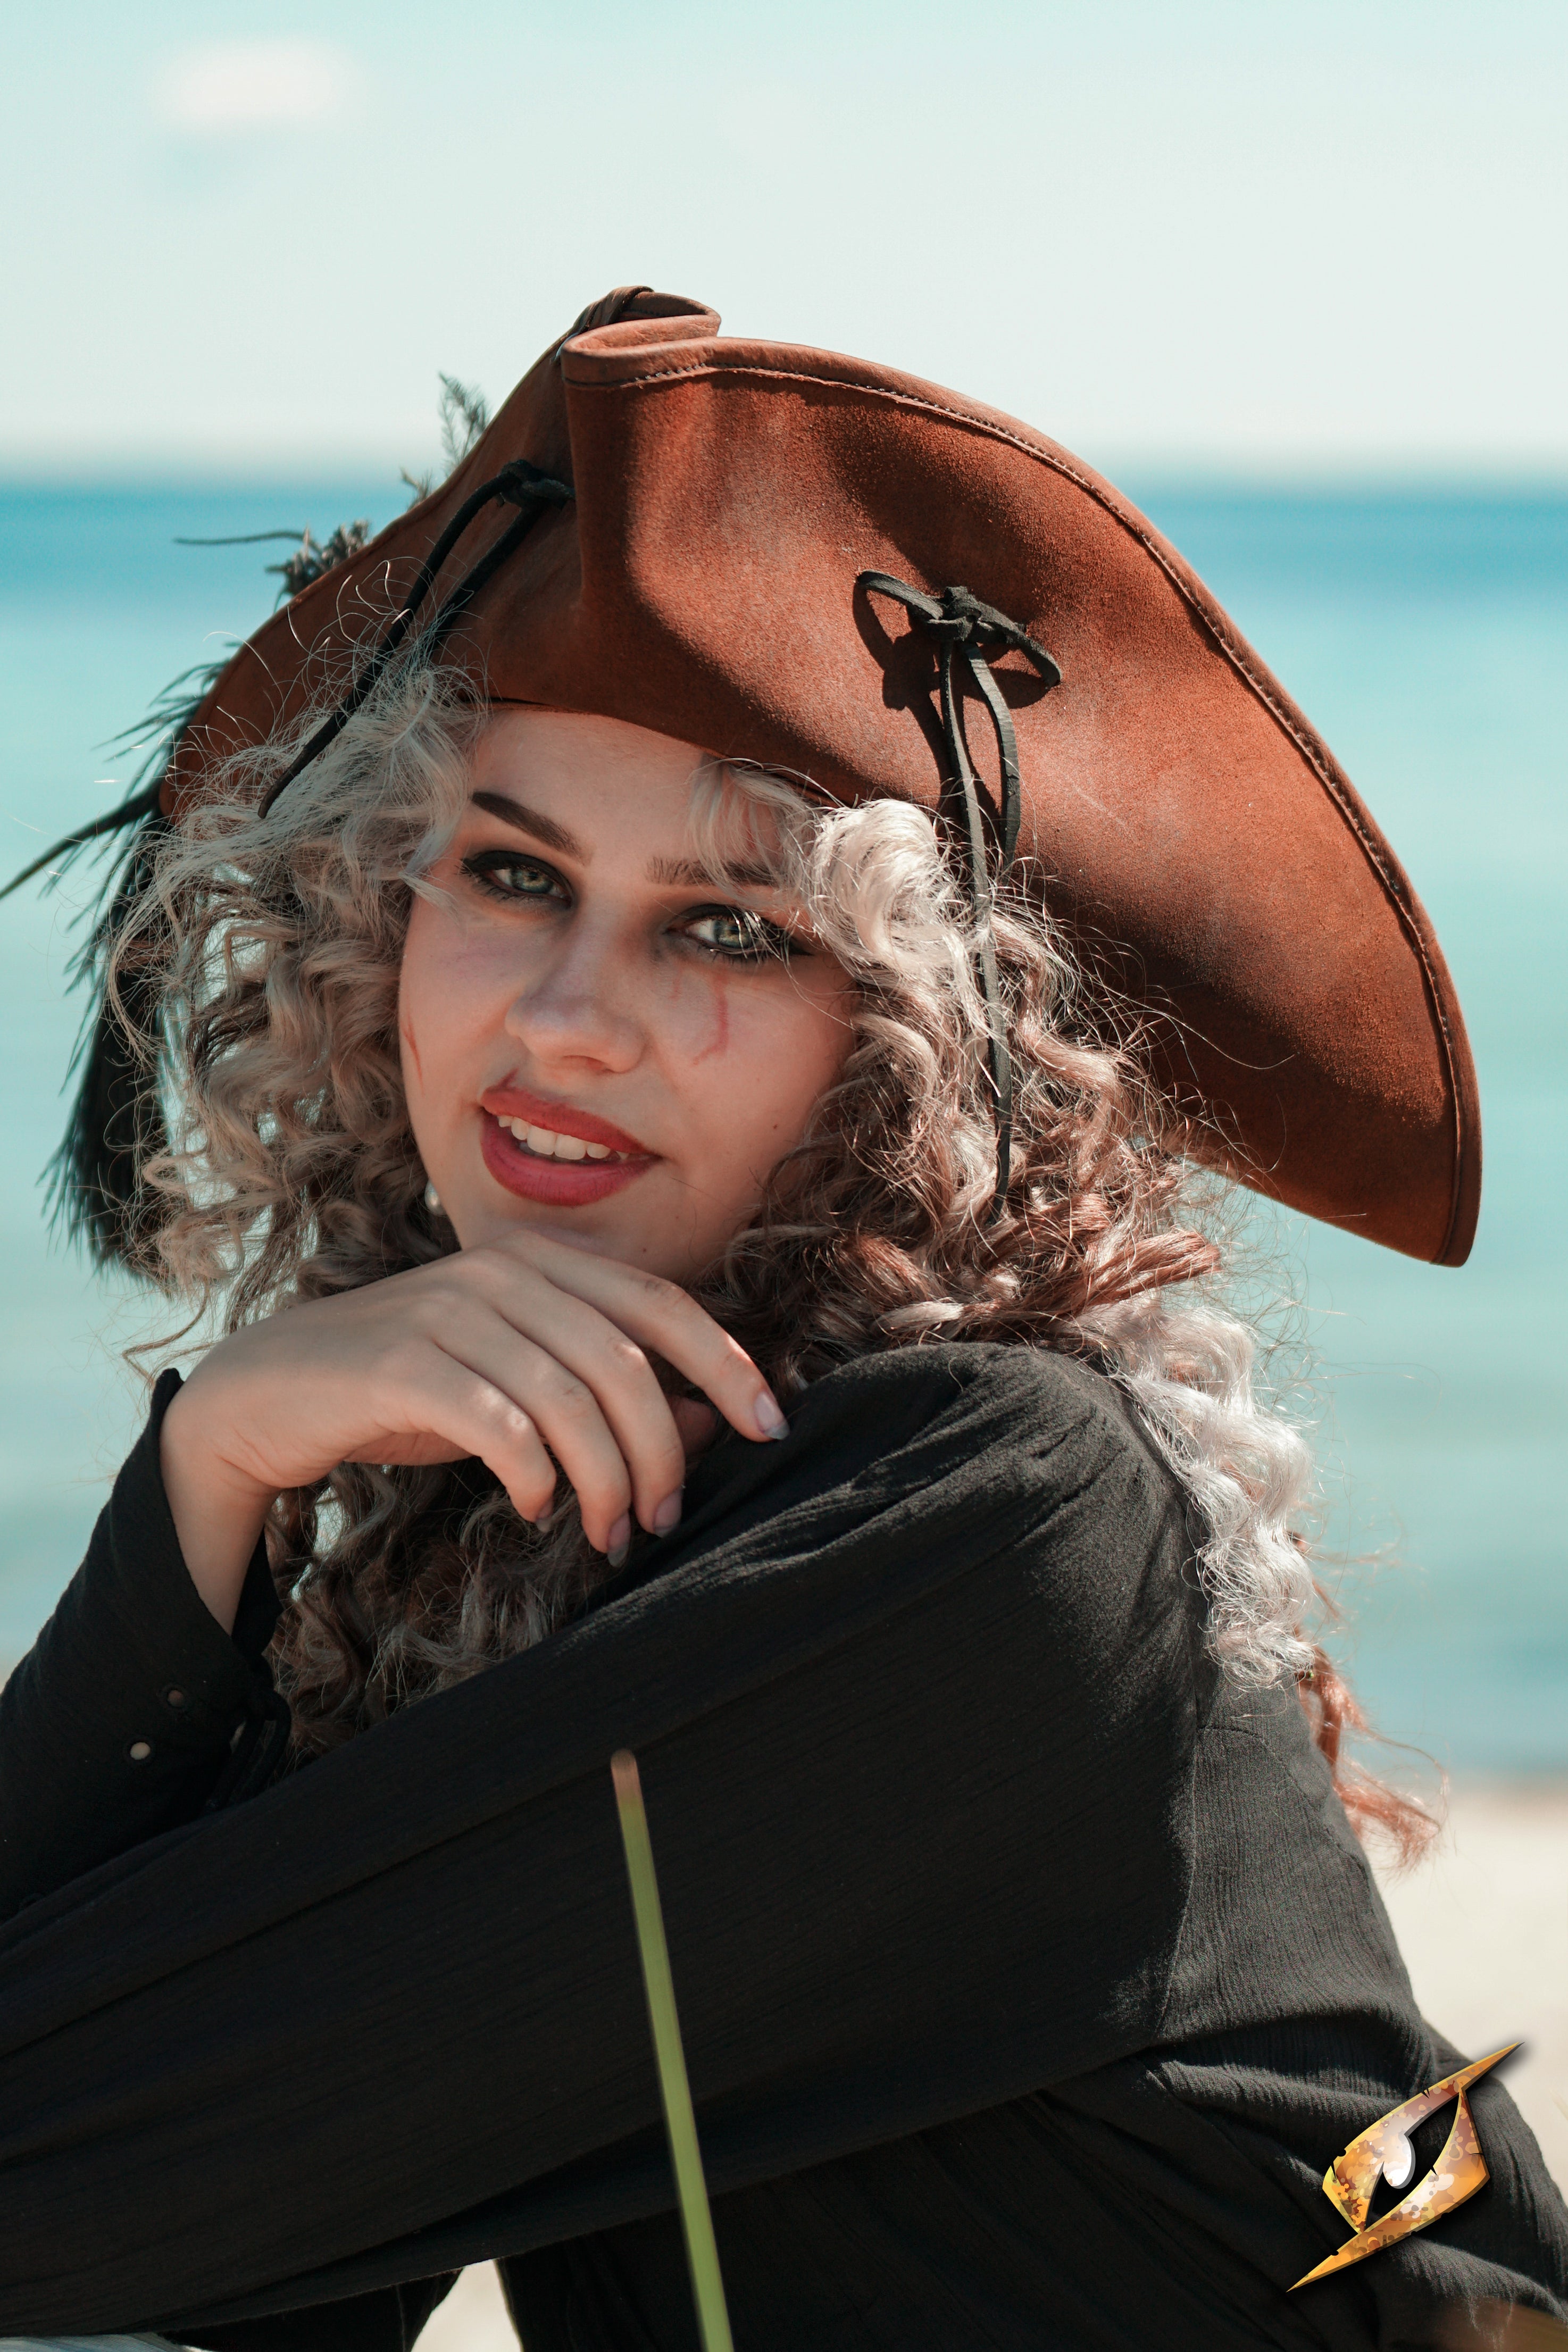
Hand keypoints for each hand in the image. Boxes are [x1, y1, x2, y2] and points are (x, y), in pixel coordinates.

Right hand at [158, 1232, 784, 1631]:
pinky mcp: (401, 1362)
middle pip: (626, 1363)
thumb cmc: (414, 1387)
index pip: (661, 1303)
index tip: (771, 1428)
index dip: (726, 1362)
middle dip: (661, 1451)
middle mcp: (502, 1273)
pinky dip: (533, 1474)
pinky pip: (498, 1423)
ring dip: (605, 1480)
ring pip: (569, 1400)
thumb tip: (707, 1422)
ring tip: (609, 1533)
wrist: (273, 1389)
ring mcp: (448, 1310)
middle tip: (662, 1519)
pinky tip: (535, 1507)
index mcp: (542, 1263)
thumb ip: (606, 1391)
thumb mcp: (520, 1384)